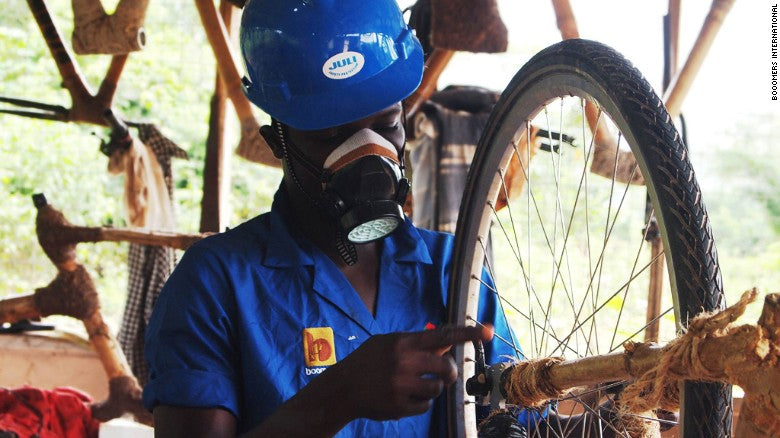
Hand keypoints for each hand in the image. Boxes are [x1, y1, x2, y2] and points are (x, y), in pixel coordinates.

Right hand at [322, 325, 492, 421]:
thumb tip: (447, 343)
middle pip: (447, 367)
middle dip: (449, 372)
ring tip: (414, 385)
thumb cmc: (368, 361)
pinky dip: (420, 402)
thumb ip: (416, 343)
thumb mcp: (388, 343)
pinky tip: (404, 397)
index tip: (488, 331)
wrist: (342, 388)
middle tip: (443, 374)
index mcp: (403, 342)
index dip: (468, 333)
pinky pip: (426, 405)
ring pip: (438, 388)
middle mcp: (404, 362)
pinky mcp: (400, 406)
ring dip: (432, 387)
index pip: (443, 335)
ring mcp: (402, 385)